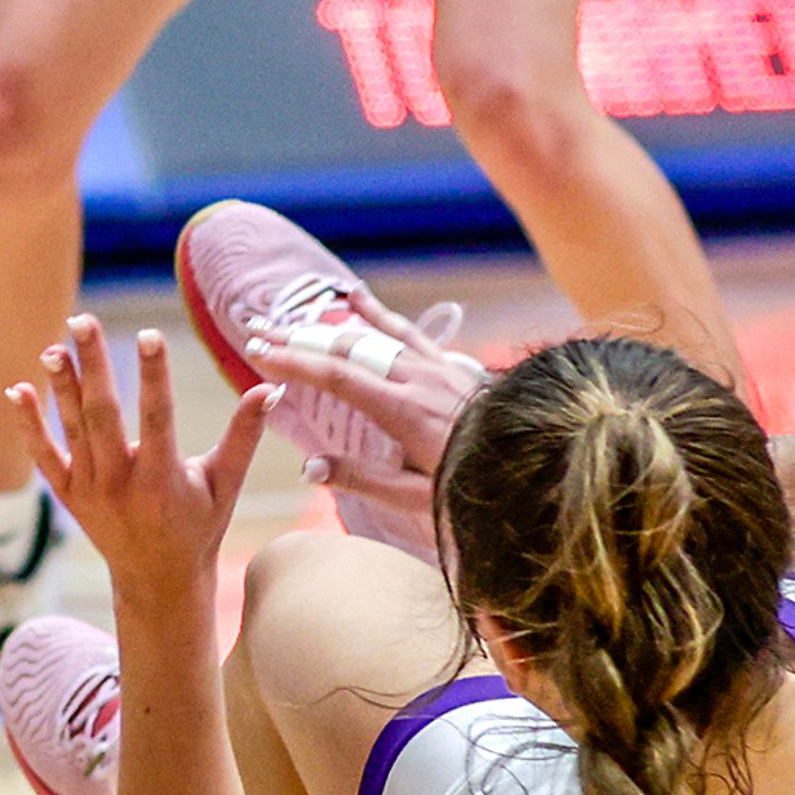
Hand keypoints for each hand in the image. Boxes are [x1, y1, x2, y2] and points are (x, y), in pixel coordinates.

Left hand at [13, 315, 267, 609]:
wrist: (157, 581)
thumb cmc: (199, 527)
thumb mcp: (225, 485)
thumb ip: (243, 435)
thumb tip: (269, 387)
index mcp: (163, 480)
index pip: (158, 417)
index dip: (154, 375)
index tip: (148, 334)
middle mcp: (121, 484)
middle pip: (102, 415)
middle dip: (93, 365)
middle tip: (82, 320)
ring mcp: (89, 490)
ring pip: (71, 429)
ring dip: (61, 386)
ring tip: (54, 347)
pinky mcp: (68, 495)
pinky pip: (43, 456)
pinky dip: (29, 425)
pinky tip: (17, 390)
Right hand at [237, 281, 484, 544]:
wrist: (536, 467)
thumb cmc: (474, 488)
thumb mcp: (418, 498)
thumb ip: (363, 479)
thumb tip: (310, 467)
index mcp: (404, 410)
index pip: (337, 377)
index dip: (295, 363)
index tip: (258, 355)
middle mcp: (417, 379)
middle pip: (346, 349)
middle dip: (298, 340)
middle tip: (257, 334)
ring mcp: (435, 368)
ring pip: (371, 336)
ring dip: (325, 328)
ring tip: (289, 322)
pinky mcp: (448, 367)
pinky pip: (406, 332)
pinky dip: (377, 313)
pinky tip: (355, 297)